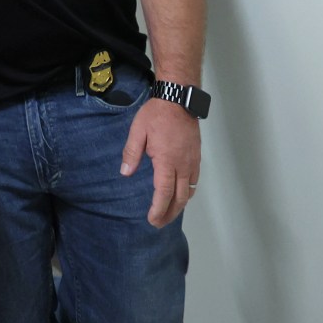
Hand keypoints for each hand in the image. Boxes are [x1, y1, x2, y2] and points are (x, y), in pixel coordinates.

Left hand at [121, 98, 200, 227]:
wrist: (179, 99)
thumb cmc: (156, 114)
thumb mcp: (137, 132)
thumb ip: (131, 153)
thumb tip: (126, 173)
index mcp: (167, 160)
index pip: (164, 192)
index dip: (159, 208)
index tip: (152, 219)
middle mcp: (183, 164)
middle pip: (179, 197)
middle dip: (169, 213)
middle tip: (159, 223)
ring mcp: (192, 161)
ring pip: (189, 191)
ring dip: (179, 205)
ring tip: (169, 214)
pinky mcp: (197, 156)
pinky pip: (194, 180)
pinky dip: (187, 192)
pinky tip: (181, 195)